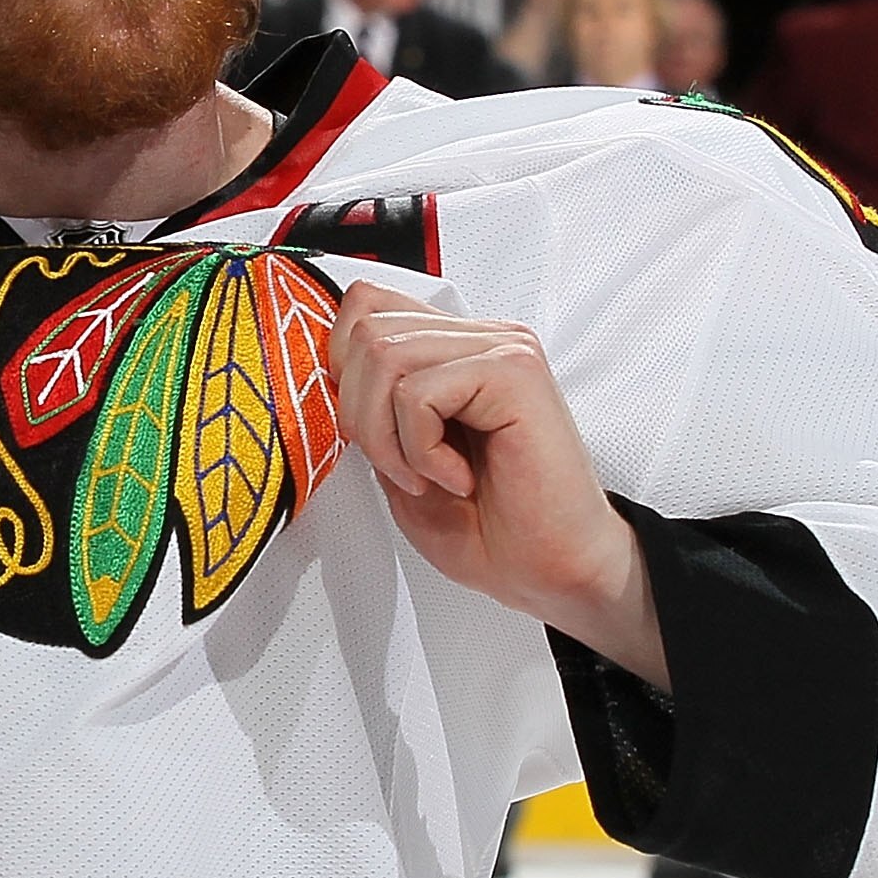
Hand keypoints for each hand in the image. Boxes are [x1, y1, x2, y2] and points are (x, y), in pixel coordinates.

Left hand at [330, 283, 667, 689]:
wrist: (551, 571)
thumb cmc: (492, 529)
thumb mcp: (400, 462)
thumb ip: (371, 409)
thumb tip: (325, 375)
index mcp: (454, 351)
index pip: (367, 306)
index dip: (342, 369)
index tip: (368, 435)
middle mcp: (479, 338)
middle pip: (364, 327)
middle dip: (358, 411)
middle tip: (400, 467)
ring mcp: (501, 348)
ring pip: (384, 354)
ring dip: (388, 436)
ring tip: (427, 477)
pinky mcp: (514, 371)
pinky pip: (418, 391)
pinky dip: (419, 449)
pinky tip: (456, 477)